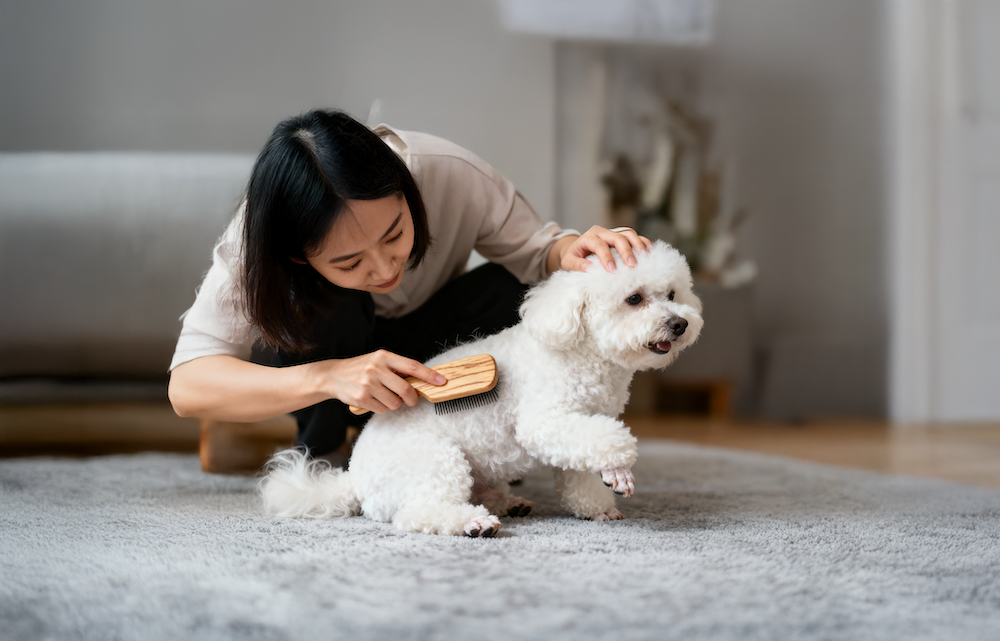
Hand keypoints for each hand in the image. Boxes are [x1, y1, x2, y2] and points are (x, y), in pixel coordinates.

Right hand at [323, 350, 445, 413]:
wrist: (333, 375)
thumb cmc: (361, 369)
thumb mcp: (378, 361)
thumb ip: (397, 369)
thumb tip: (422, 381)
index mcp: (384, 356)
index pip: (412, 366)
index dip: (429, 375)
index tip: (441, 381)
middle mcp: (376, 368)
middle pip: (406, 389)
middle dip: (412, 398)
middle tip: (411, 400)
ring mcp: (368, 384)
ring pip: (395, 403)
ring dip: (394, 403)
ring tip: (382, 395)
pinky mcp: (362, 398)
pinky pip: (383, 409)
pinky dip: (381, 407)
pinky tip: (372, 399)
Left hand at [559, 226, 652, 272]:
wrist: (577, 249)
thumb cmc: (574, 257)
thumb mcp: (568, 262)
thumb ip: (576, 264)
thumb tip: (588, 267)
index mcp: (589, 237)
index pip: (599, 244)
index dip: (605, 256)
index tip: (611, 269)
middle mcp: (602, 232)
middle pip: (617, 237)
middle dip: (626, 251)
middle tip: (632, 265)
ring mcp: (614, 232)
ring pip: (629, 233)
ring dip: (638, 245)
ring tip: (645, 258)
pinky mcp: (622, 236)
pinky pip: (635, 236)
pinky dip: (644, 242)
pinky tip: (650, 252)